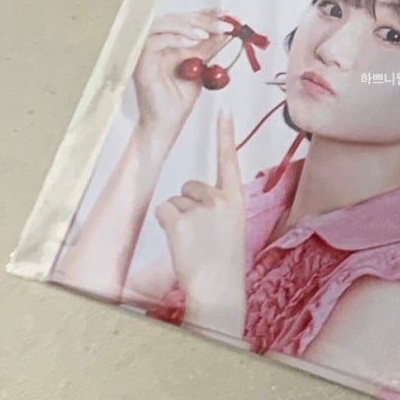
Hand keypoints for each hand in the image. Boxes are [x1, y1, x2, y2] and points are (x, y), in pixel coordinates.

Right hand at [133, 10, 231, 135]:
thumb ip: (210, 48)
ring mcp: (146, 52)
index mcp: (170, 42)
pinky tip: (193, 43)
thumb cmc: (179, 99)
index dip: (208, 13)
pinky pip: (153, 43)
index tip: (229, 14)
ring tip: (208, 34)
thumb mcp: (203, 68)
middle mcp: (157, 43)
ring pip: (162, 24)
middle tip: (225, 24)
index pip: (188, 18)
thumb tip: (226, 30)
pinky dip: (174, 39)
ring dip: (188, 26)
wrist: (167, 124)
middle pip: (177, 17)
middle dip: (203, 19)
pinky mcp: (141, 63)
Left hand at [155, 113, 245, 316]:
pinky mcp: (180, 219)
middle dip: (189, 206)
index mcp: (236, 199)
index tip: (224, 111)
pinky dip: (165, 225)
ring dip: (177, 219)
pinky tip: (180, 242)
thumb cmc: (224, 261)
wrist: (220, 288)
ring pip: (175, 200)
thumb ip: (220, 205)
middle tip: (200, 234)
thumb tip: (195, 194)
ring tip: (192, 242)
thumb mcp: (232, 226)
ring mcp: (201, 208)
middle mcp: (220, 198)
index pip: (230, 159)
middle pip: (190, 186)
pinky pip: (163, 210)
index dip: (226, 134)